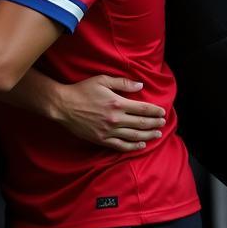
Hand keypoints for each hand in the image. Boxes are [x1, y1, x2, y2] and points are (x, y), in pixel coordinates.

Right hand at [51, 75, 165, 151]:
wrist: (63, 105)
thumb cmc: (82, 90)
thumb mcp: (101, 80)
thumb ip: (122, 83)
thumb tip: (140, 85)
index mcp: (117, 103)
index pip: (142, 108)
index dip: (154, 111)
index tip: (162, 112)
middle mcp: (115, 118)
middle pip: (141, 123)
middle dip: (155, 123)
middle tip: (163, 123)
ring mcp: (109, 131)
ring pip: (134, 135)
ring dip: (148, 135)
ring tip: (158, 134)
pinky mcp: (102, 139)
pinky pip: (121, 145)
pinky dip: (133, 146)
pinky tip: (141, 145)